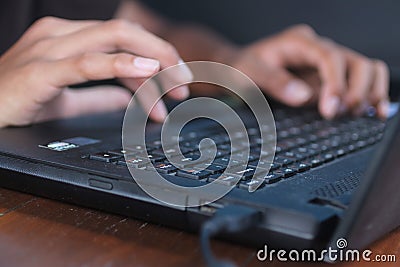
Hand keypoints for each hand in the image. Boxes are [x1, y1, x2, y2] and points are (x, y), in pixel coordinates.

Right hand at [0, 17, 191, 126]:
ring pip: (115, 40)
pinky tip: (148, 70)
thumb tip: (128, 99)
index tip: (174, 85)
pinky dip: (122, 64)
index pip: (123, 40)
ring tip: (175, 86)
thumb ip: (99, 96)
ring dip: (153, 62)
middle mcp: (62, 34)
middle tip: (184, 84)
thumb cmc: (17, 100)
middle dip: (163, 55)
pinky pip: (88, 62)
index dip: (155, 60)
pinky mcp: (43, 70)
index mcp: (69, 37)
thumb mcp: (68, 98)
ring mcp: (51, 48)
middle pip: (126, 32)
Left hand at [228, 25, 388, 118]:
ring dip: (368, 93)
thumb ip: (274, 82)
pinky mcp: (330, 79)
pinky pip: (361, 81)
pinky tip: (374, 112)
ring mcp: (327, 65)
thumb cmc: (243, 68)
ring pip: (365, 69)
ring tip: (358, 114)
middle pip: (355, 61)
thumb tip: (304, 97)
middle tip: (343, 113)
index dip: (336, 82)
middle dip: (355, 89)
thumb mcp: (249, 73)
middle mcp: (317, 50)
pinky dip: (372, 94)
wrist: (239, 70)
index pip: (329, 56)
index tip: (332, 107)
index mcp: (299, 42)